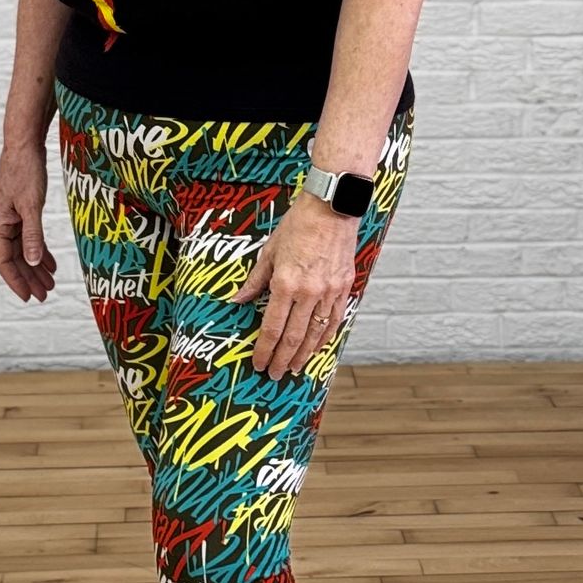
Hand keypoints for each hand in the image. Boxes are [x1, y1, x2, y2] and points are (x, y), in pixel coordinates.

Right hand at [0, 138, 55, 302]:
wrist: (24, 145)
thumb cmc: (25, 171)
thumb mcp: (32, 206)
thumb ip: (33, 235)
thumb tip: (33, 261)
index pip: (4, 262)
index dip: (16, 281)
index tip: (29, 297)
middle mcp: (1, 223)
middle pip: (14, 258)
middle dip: (29, 277)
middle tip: (45, 295)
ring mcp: (10, 217)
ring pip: (22, 249)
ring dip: (35, 266)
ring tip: (50, 282)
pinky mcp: (20, 209)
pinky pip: (28, 236)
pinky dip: (39, 249)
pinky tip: (50, 261)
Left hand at [234, 190, 357, 379]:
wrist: (332, 208)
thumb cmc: (298, 225)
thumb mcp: (269, 251)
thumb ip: (255, 281)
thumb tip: (238, 301)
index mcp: (286, 283)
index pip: (272, 327)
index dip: (264, 349)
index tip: (259, 363)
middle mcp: (309, 292)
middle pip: (293, 336)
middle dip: (282, 359)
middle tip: (275, 374)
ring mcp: (329, 291)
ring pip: (316, 333)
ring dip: (304, 354)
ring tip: (295, 367)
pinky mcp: (344, 287)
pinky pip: (334, 319)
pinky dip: (325, 337)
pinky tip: (318, 346)